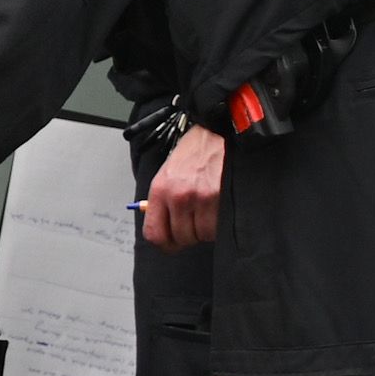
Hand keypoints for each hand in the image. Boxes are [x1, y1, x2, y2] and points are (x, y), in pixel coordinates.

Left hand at [141, 125, 223, 249]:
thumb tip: (161, 226)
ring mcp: (200, 197)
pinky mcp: (221, 197)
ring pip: (202, 235)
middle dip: (189, 236)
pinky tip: (220, 210)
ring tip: (209, 213)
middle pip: (181, 238)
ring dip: (206, 230)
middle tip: (196, 223)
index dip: (164, 244)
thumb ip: (162, 201)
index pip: (154, 233)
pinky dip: (220, 225)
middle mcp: (178, 196)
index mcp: (160, 190)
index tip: (171, 244)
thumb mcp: (169, 173)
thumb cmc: (195, 151)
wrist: (219, 131)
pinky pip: (218, 227)